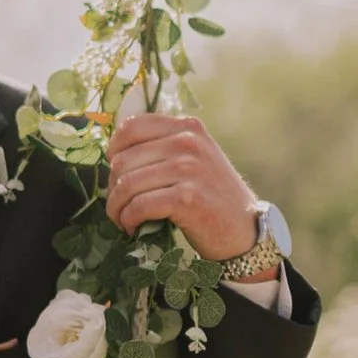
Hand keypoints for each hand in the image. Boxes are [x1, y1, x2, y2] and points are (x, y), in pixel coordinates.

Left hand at [105, 111, 256, 263]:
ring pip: (127, 184)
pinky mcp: (187, 197)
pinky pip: (139, 206)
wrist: (244, 229)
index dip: (114, 150)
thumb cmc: (211, 196)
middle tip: (118, 205)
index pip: (132, 127)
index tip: (115, 172)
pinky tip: (132, 227)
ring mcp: (188, 168)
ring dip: (116, 207)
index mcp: (187, 127)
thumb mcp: (194, 158)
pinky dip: (128, 219)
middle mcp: (188, 142)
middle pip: (124, 160)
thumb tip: (114, 153)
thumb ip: (164, 147)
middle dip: (113, 187)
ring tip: (122, 219)